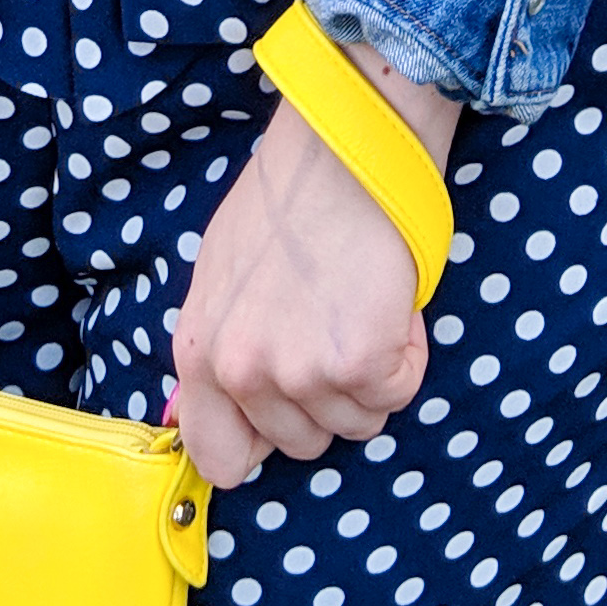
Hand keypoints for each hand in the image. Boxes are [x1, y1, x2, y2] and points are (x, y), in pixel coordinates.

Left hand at [170, 47, 459, 489]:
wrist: (342, 147)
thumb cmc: (289, 198)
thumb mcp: (224, 276)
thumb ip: (226, 345)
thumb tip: (240, 401)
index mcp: (199, 351)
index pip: (219, 458)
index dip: (262, 443)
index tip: (291, 411)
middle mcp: (241, 371)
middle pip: (303, 444)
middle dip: (330, 396)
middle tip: (338, 325)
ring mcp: (298, 372)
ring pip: (357, 422)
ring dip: (372, 374)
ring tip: (363, 302)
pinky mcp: (358, 363)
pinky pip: (398, 391)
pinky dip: (407, 354)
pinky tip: (390, 301)